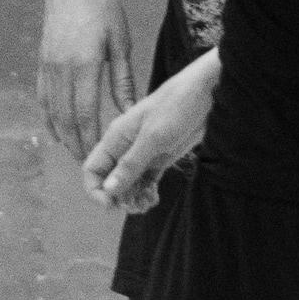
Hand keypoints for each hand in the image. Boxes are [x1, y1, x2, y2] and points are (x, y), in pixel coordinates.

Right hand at [36, 0, 134, 156]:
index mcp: (84, 64)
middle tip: (91, 166)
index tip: (102, 156)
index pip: (85, 113)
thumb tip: (131, 112)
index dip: (91, 139)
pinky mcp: (42, 63)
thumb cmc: (105, 9)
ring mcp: (48, 66)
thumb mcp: (121, 43)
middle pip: (67, 118)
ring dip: (64, 136)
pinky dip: (50, 119)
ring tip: (78, 155)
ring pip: (53, 111)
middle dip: (78, 145)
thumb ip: (123, 81)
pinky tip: (58, 134)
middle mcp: (61, 68)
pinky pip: (44, 98)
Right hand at [84, 53, 219, 210]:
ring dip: (134, 198)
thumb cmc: (177, 106)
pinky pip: (146, 181)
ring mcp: (142, 153)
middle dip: (119, 198)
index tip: (111, 205)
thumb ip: (130, 164)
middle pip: (110, 181)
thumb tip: (109, 190)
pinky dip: (147, 193)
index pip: (92, 169)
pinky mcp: (159, 157)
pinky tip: (155, 198)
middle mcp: (125, 146)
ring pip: (128, 184)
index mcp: (115, 137)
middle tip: (135, 207)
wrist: (207, 92)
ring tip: (147, 204)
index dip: (96, 191)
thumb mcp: (153, 137)